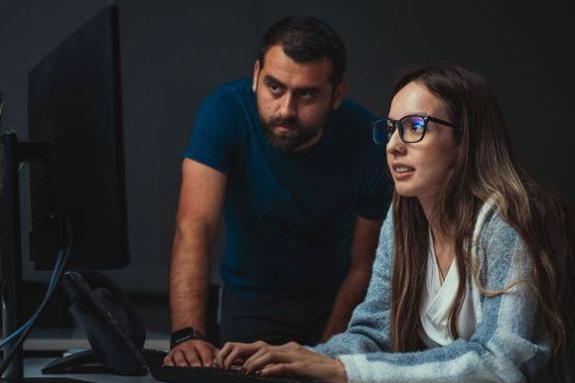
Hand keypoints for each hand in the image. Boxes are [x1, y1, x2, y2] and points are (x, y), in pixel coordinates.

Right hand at [163, 339, 218, 366]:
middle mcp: (188, 347)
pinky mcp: (170, 356)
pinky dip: (168, 364)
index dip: (207, 359)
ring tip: (184, 368)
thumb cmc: (201, 349)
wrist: (188, 339)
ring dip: (181, 362)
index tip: (210, 366)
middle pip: (191, 354)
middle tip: (197, 368)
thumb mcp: (211, 349)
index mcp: (200, 345)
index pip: (204, 351)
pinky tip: (170, 368)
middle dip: (194, 361)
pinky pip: (168, 360)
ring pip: (179, 356)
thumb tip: (226, 365)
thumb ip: (218, 357)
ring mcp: (178, 351)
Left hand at [219, 341, 346, 381]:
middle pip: (260, 346)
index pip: (259, 347)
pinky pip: (286, 366)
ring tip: (244, 371)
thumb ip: (279, 368)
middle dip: (242, 353)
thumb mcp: (295, 369)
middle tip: (229, 365)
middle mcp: (289, 349)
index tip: (228, 362)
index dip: (242, 353)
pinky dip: (273, 369)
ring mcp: (297, 356)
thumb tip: (261, 373)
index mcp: (286, 350)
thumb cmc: (317, 374)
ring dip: (255, 362)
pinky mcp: (305, 367)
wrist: (342, 373)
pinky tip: (263, 374)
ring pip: (270, 354)